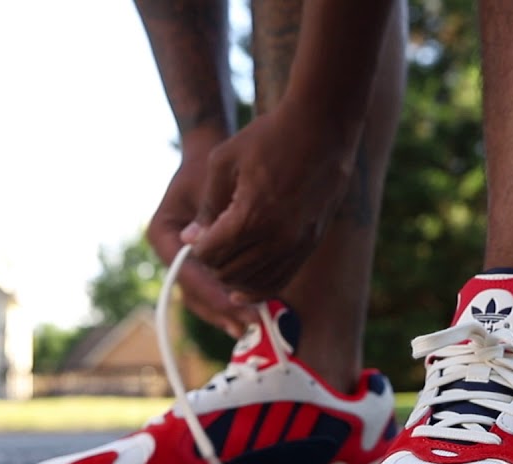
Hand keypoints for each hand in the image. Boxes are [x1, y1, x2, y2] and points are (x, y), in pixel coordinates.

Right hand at [148, 131, 258, 337]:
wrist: (208, 158)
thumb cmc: (208, 168)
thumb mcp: (209, 185)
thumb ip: (211, 215)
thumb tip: (210, 248)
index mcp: (163, 235)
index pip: (186, 272)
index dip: (212, 292)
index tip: (235, 306)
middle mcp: (171, 253)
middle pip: (192, 292)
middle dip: (220, 310)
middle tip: (247, 323)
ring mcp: (185, 261)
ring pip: (202, 296)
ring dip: (226, 312)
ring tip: (252, 324)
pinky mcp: (201, 264)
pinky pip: (214, 288)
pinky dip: (231, 300)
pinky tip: (253, 312)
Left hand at [184, 100, 356, 300]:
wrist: (323, 127)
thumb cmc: (269, 136)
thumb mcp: (224, 162)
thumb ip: (207, 206)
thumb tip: (190, 239)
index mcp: (251, 215)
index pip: (210, 253)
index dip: (197, 248)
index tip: (195, 236)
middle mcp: (277, 237)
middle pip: (229, 272)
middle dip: (212, 263)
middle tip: (209, 246)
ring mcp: (298, 243)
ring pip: (254, 283)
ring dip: (234, 277)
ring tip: (226, 259)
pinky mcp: (311, 243)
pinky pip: (281, 280)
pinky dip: (260, 286)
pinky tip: (245, 284)